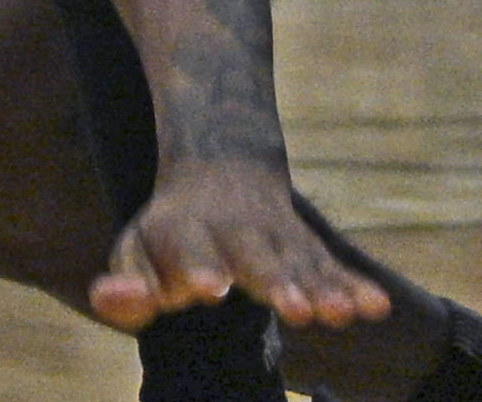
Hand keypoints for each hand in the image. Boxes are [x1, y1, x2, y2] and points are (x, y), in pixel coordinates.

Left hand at [90, 160, 390, 334]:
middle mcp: (234, 231)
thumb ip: (127, 286)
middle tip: (292, 310)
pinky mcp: (306, 248)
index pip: (190, 250)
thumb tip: (105, 297)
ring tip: (338, 314)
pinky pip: (332, 266)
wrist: (220, 168)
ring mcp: (274, 236)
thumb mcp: (138, 251)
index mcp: (185, 231)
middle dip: (275, 281)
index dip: (200, 267)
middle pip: (256, 257)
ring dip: (321, 286)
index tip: (210, 287)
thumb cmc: (171, 233)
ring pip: (299, 260)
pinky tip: (376, 306)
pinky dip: (353, 285)